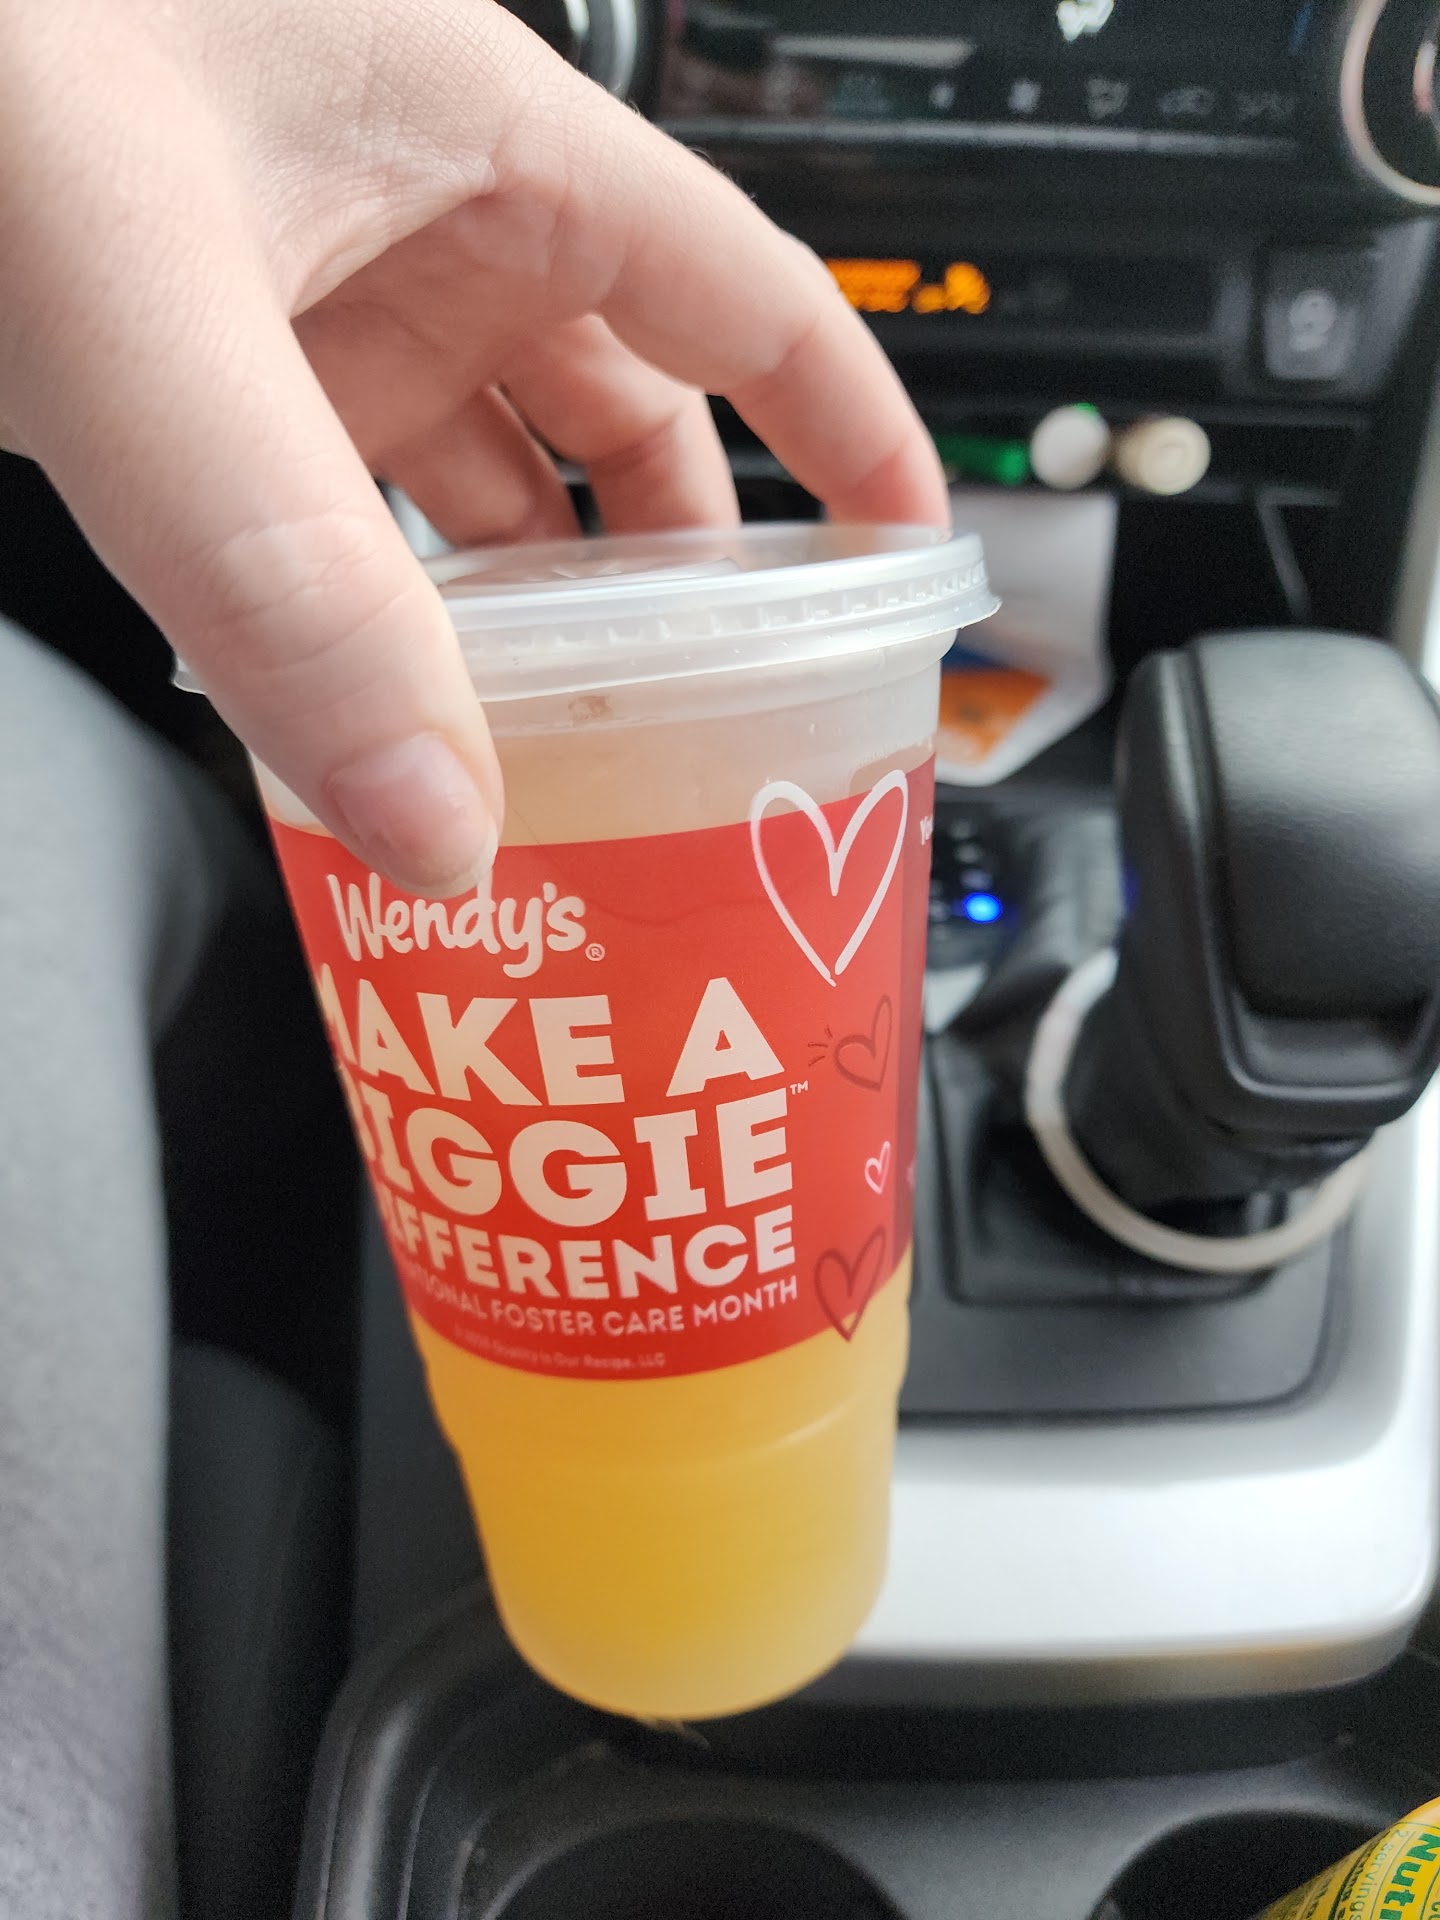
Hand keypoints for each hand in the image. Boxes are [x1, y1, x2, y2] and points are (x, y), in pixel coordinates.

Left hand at [0, 0, 948, 891]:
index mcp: (487, 138)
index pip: (751, 294)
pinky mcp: (216, 356)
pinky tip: (379, 697)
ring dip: (524, 613)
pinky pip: (349, 504)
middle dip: (684, 574)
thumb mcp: (137, 301)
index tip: (907, 556)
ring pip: (486, 478)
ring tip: (563, 752)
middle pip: (628, 420)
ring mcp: (316, 290)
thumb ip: (291, 573)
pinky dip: (377, 606)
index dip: (853, 428)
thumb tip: (434, 814)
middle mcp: (425, 216)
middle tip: (714, 727)